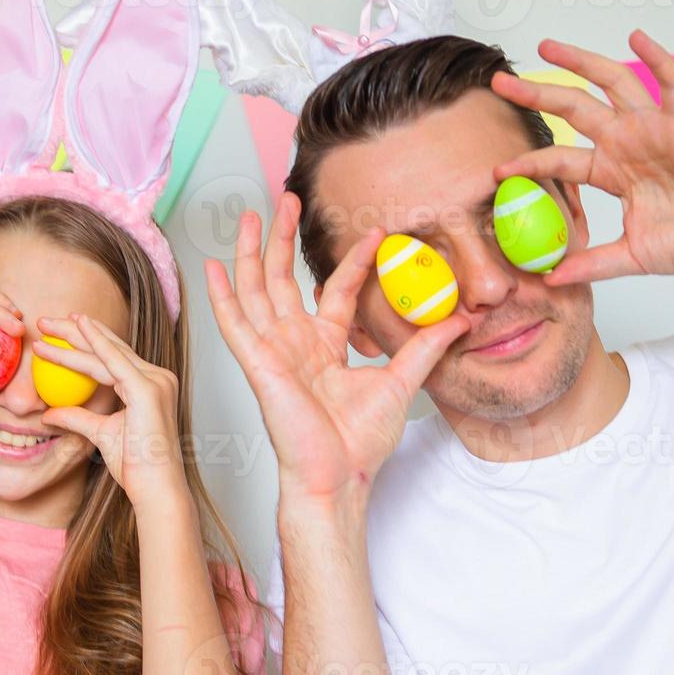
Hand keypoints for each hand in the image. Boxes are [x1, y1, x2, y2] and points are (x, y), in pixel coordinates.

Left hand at [32, 313, 188, 510]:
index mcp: (150, 386)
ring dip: (74, 337)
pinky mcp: (148, 390)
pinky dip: (95, 343)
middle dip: (75, 331)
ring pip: (106, 353)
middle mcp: (157, 378)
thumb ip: (77, 418)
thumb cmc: (136, 467)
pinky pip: (115, 362)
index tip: (61, 329)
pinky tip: (77, 328)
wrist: (155, 488)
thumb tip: (48, 414)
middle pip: (110, 347)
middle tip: (46, 319)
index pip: (113, 356)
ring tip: (46, 325)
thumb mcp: (100, 434)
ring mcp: (155, 382)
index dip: (87, 340)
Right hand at [204, 195, 471, 504]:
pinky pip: (234, 324)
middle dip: (283, 239)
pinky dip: (223, 294)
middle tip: (288, 200)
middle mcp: (295, 345)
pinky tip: (214, 265)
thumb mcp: (401, 383)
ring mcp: (273, 352)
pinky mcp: (257, 364)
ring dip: (251, 252)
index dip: (352, 262)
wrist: (338, 475)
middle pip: (284, 280)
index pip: (336, 293)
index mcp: (325, 349)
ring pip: (256, 291)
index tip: (373, 233)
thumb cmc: (359, 443)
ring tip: (250, 214)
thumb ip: (425, 348)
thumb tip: (458, 320)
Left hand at [491, 30, 673, 283]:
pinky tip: (637, 39)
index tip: (499, 170)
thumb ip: (593, 263)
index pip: (560, 160)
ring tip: (546, 47)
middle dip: (536, 94)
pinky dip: (656, 59)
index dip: (530, 163)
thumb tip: (553, 278)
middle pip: (573, 110)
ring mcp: (654, 129)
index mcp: (614, 172)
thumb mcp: (632, 257)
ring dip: (579, 63)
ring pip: (611, 84)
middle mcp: (628, 143)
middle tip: (501, 83)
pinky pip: (672, 84)